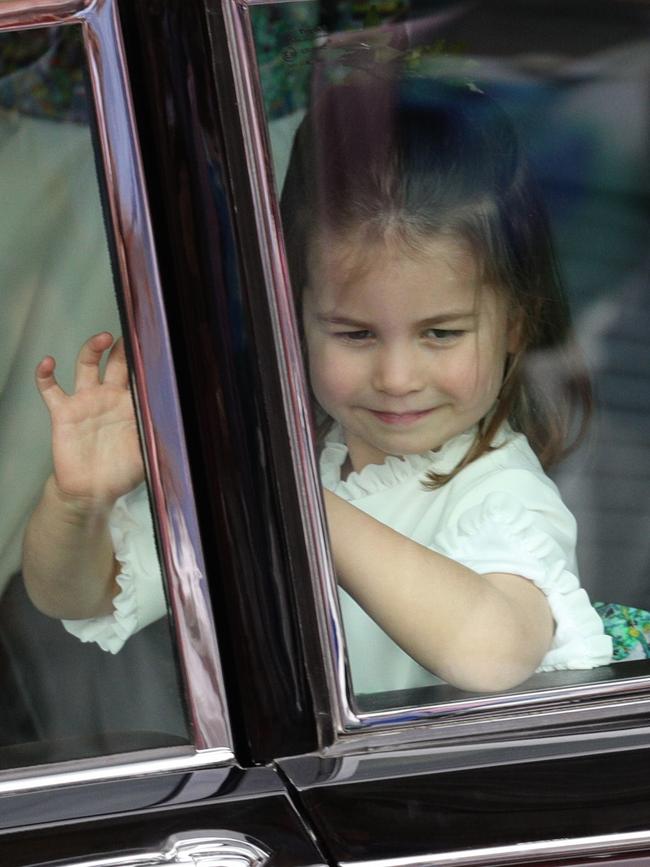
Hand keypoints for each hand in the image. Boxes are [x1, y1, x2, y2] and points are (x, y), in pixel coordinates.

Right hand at [36, 332, 144, 507]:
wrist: (91, 491)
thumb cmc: (122, 472)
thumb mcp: (148, 453)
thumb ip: (160, 435)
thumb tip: (182, 422)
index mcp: (131, 405)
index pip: (140, 376)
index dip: (145, 361)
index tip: (153, 343)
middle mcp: (109, 397)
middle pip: (116, 363)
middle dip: (122, 348)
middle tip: (130, 334)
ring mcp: (85, 402)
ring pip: (87, 366)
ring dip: (92, 350)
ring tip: (101, 338)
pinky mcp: (63, 412)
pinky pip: (50, 389)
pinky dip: (45, 374)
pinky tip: (48, 362)